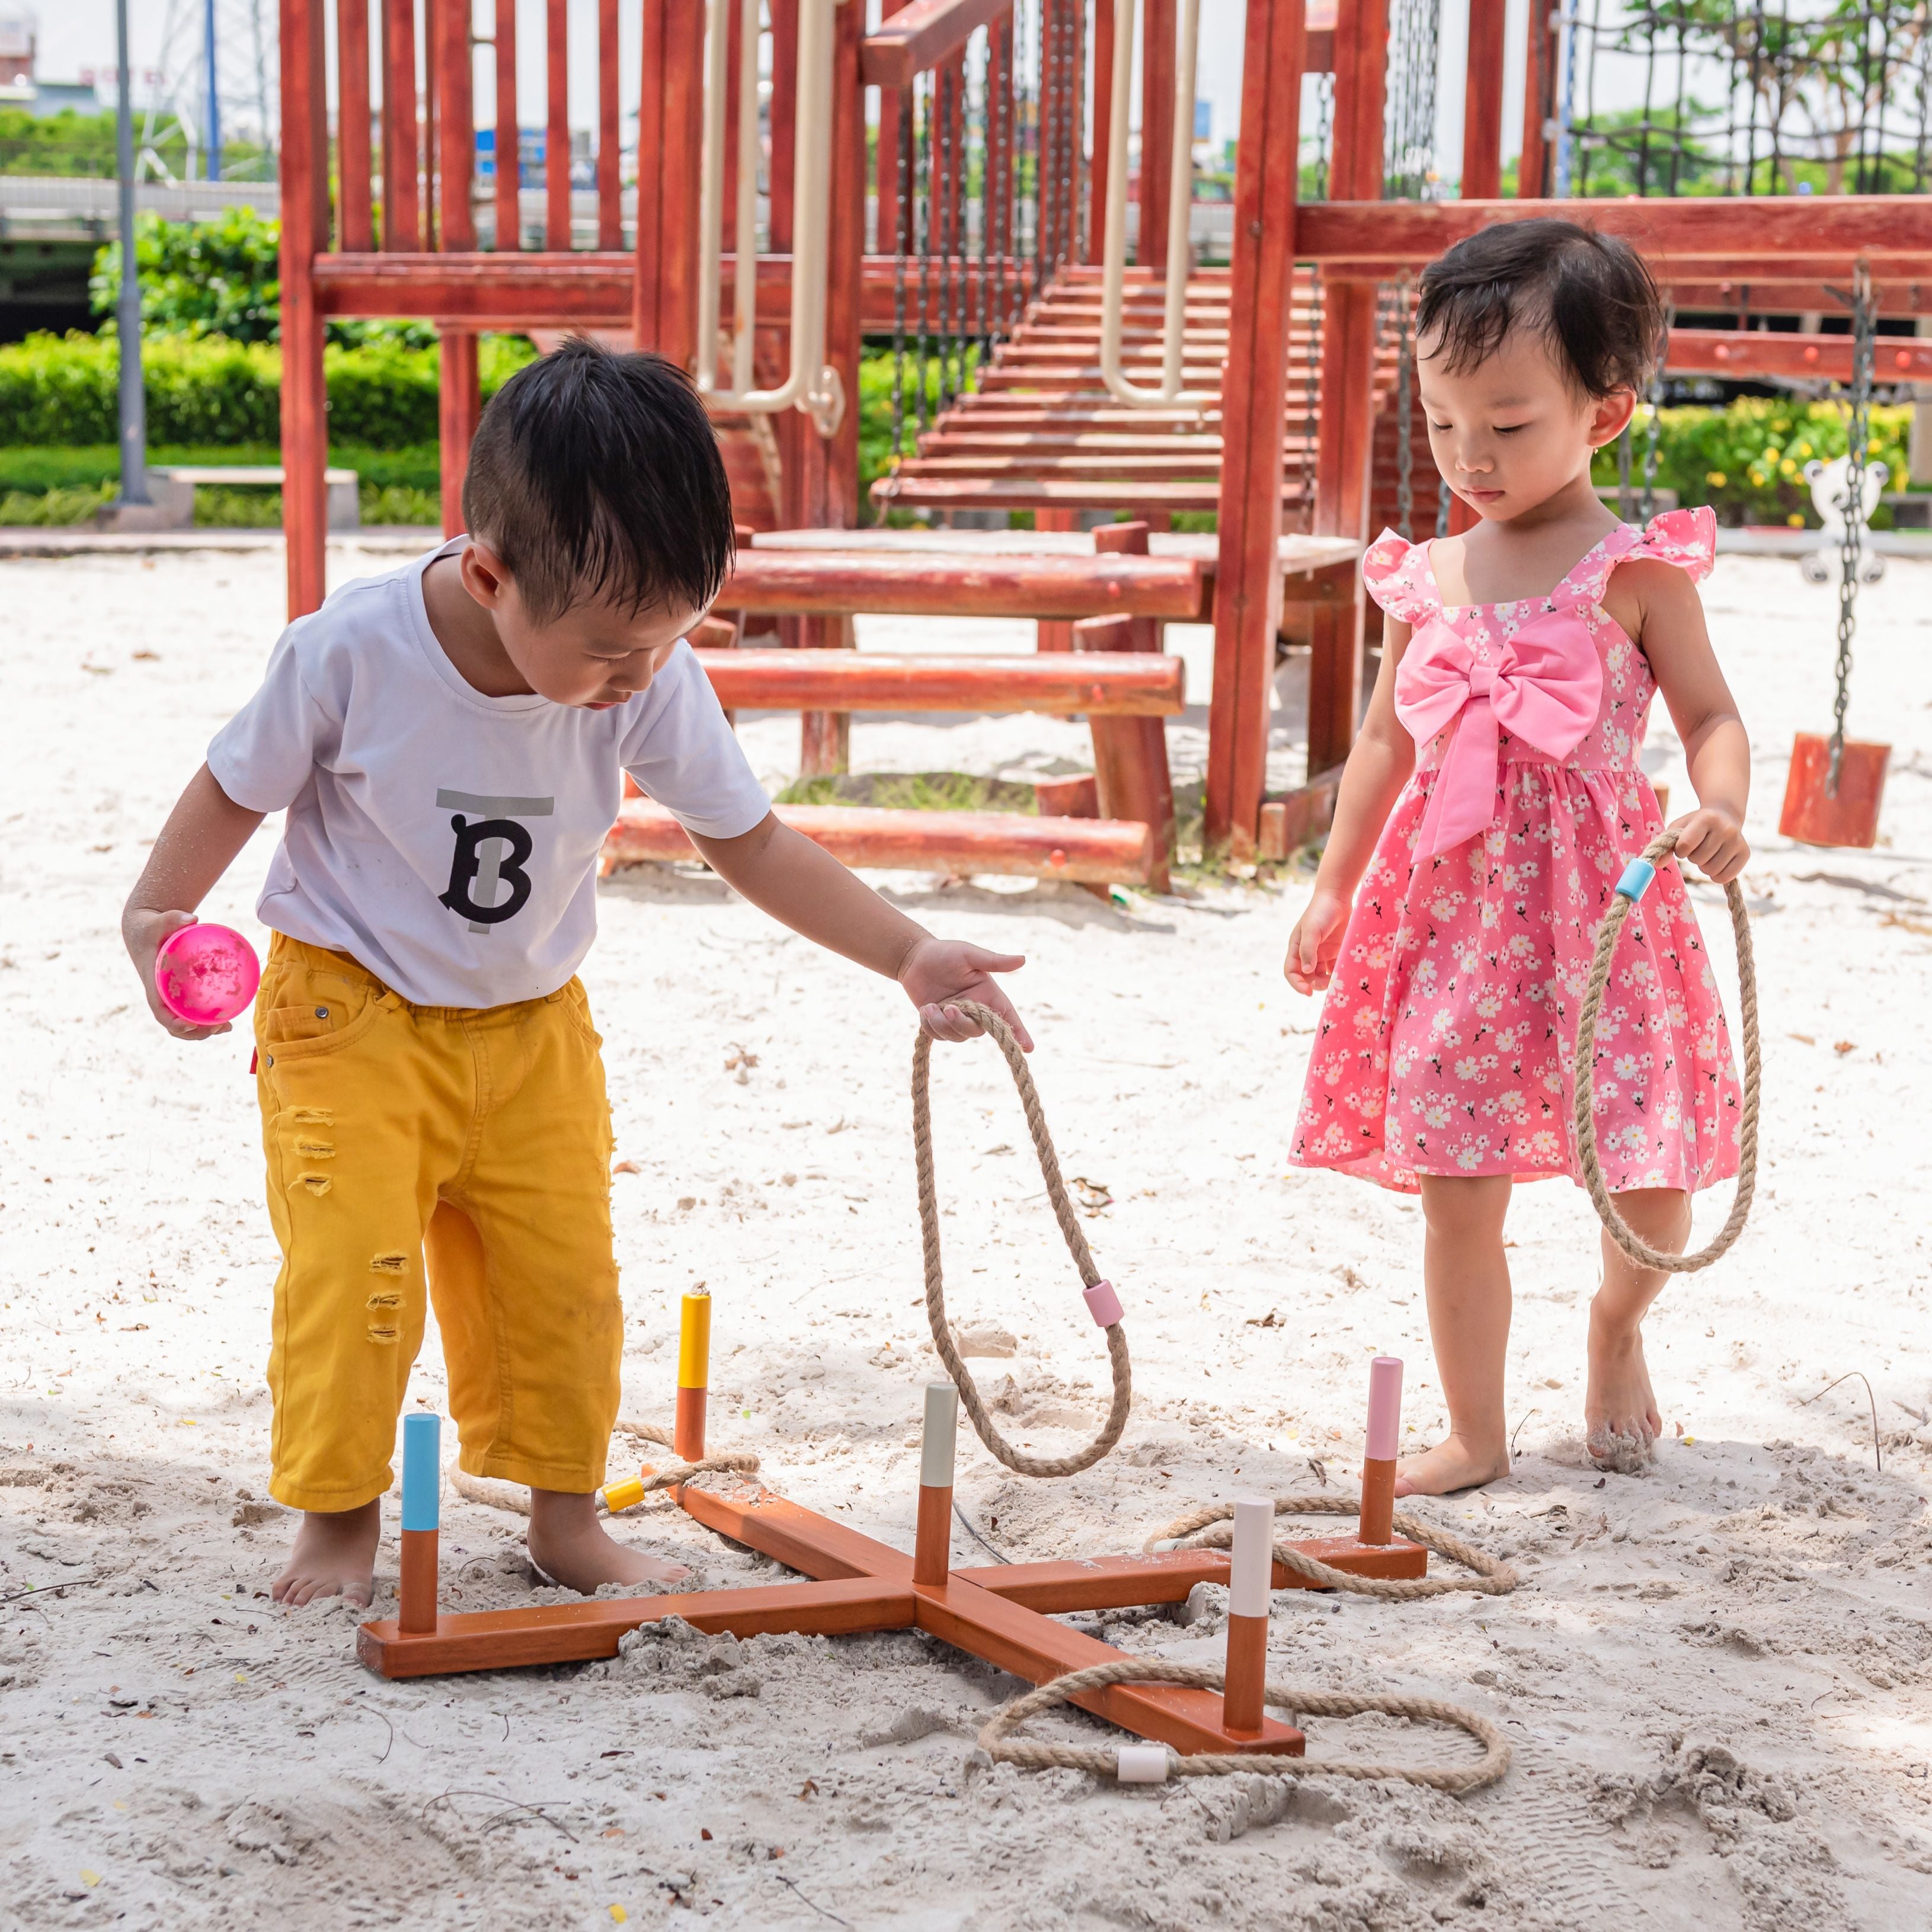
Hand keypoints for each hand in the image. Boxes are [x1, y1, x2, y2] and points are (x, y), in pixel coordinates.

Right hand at [124, 906, 232, 1041]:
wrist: (144, 930)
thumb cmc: (150, 927)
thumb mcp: (157, 922)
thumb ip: (172, 918)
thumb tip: (193, 918)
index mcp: (152, 984)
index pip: (159, 1011)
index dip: (173, 1022)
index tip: (190, 1025)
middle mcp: (160, 994)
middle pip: (173, 1024)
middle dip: (195, 1032)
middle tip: (220, 1027)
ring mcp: (169, 996)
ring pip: (182, 1022)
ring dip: (202, 1030)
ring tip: (227, 1027)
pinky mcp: (178, 993)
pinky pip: (190, 1012)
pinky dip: (205, 1019)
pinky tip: (226, 1018)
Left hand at [897, 938, 1031, 1050]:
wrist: (914, 959)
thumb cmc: (945, 952)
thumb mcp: (969, 954)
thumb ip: (994, 961)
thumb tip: (1022, 960)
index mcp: (987, 994)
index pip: (1007, 1016)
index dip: (1019, 1033)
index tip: (1029, 1049)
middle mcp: (976, 1009)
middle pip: (976, 1031)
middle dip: (961, 1024)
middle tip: (947, 1008)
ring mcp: (958, 1018)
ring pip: (956, 1036)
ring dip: (941, 1024)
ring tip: (928, 1006)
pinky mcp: (940, 1023)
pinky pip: (939, 1036)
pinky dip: (929, 1026)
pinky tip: (925, 1009)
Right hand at [1284, 886, 1350, 994]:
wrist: (1338, 897)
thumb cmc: (1320, 911)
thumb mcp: (1312, 930)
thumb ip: (1308, 950)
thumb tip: (1306, 972)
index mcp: (1296, 948)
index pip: (1291, 972)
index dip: (1297, 984)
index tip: (1308, 992)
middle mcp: (1308, 953)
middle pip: (1307, 977)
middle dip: (1314, 984)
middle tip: (1326, 984)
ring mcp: (1322, 953)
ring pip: (1321, 975)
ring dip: (1326, 981)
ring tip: (1335, 980)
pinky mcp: (1335, 951)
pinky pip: (1335, 968)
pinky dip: (1338, 973)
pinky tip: (1344, 972)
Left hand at [1668, 806, 1748, 885]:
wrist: (1724, 815)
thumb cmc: (1694, 826)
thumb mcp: (1677, 829)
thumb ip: (1664, 846)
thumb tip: (1656, 864)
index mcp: (1706, 819)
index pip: (1685, 846)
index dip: (1680, 850)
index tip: (1684, 845)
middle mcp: (1725, 829)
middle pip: (1698, 860)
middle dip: (1693, 857)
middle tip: (1699, 847)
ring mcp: (1738, 841)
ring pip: (1711, 870)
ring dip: (1704, 866)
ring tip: (1708, 853)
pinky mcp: (1746, 854)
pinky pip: (1725, 877)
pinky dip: (1716, 875)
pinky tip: (1717, 862)